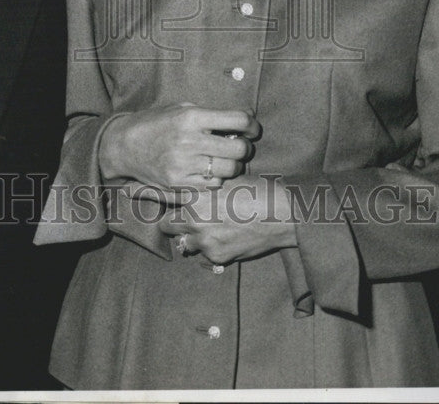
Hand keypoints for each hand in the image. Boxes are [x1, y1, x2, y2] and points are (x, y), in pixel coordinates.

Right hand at [98, 103, 258, 198]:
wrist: (124, 146)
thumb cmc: (156, 124)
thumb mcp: (180, 109)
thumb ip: (209, 115)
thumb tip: (241, 122)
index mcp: (191, 117)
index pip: (237, 120)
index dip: (251, 125)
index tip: (252, 129)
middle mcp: (189, 141)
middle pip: (238, 149)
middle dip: (245, 147)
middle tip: (240, 146)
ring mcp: (184, 165)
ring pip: (229, 170)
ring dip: (233, 165)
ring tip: (225, 159)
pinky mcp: (179, 184)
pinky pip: (212, 185)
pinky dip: (216, 178)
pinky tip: (209, 170)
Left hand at [159, 176, 296, 263]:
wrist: (280, 213)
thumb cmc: (254, 190)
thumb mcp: (224, 180)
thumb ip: (202, 188)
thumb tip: (189, 190)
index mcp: (193, 196)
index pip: (163, 200)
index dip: (162, 200)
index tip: (158, 200)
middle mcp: (193, 220)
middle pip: (165, 226)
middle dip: (173, 223)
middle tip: (184, 218)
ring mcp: (204, 241)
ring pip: (184, 243)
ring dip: (191, 237)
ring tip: (207, 229)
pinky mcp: (217, 257)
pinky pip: (203, 255)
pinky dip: (209, 248)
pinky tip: (224, 238)